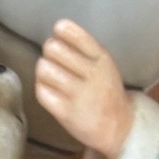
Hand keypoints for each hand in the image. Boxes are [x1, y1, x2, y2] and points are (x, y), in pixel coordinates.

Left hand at [35, 20, 134, 158]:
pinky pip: (41, 91)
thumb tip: (56, 32)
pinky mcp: (65, 112)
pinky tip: (49, 90)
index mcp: (101, 58)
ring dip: (43, 70)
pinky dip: (41, 88)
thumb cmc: (106, 92)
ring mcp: (78, 94)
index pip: (74, 33)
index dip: (60, 30)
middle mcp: (91, 74)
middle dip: (49, 51)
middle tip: (54, 60)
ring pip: (44, 69)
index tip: (59, 36)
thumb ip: (84, 49)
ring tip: (50, 75)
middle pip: (53, 48)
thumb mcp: (104, 64)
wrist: (118, 128)